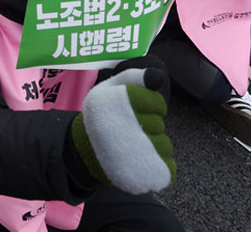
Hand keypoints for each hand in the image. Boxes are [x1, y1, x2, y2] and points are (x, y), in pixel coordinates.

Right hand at [69, 64, 173, 193]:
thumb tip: (157, 76)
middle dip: (149, 123)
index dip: (152, 104)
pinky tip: (142, 157)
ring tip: (133, 143)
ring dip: (154, 143)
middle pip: (159, 124)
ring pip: (164, 145)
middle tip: (131, 127)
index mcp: (119, 104)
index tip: (138, 108)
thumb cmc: (102, 115)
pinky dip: (159, 162)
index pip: (156, 102)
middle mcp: (127, 128)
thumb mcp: (109, 88)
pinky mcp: (143, 174)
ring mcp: (136, 154)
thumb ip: (133, 77)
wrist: (84, 150)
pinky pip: (166, 166)